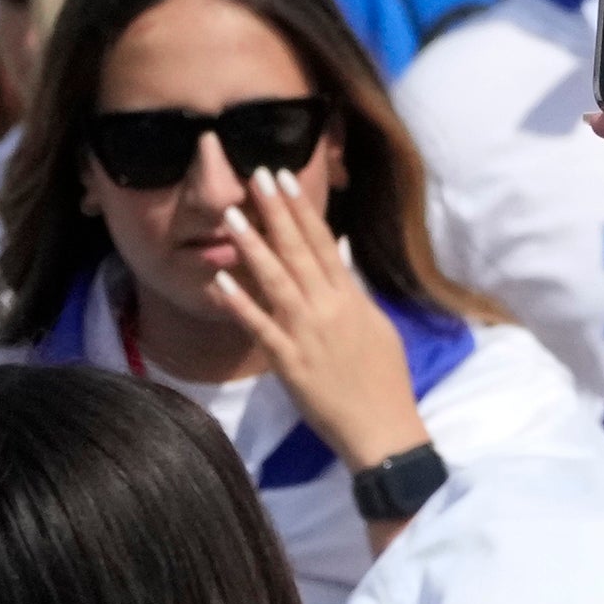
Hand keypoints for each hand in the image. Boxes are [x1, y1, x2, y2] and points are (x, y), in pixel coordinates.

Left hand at [216, 169, 426, 473]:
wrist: (382, 427)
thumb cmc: (384, 379)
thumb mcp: (377, 327)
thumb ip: (353, 290)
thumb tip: (339, 254)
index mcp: (352, 299)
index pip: (324, 243)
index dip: (302, 209)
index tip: (285, 178)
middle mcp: (329, 308)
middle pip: (299, 251)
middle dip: (277, 212)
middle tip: (257, 175)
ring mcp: (307, 332)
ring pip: (277, 280)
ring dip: (254, 246)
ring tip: (234, 214)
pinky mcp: (288, 359)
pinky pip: (259, 326)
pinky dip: (239, 302)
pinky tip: (220, 280)